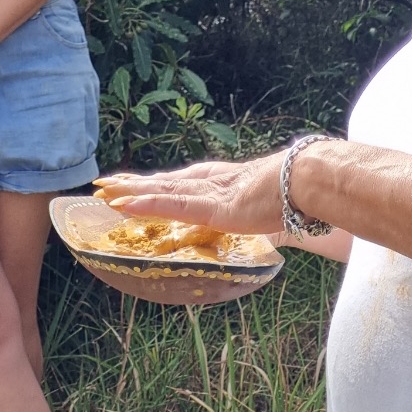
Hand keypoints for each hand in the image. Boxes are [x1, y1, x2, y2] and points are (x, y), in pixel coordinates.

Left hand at [93, 154, 285, 234]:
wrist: (307, 181)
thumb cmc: (293, 195)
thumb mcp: (266, 211)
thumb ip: (258, 219)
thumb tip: (266, 229)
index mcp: (223, 183)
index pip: (181, 182)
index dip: (155, 183)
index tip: (132, 183)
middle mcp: (211, 182)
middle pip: (164, 182)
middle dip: (133, 183)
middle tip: (103, 184)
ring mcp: (210, 193)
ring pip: (161, 190)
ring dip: (131, 191)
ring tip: (104, 191)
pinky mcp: (213, 206)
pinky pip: (173, 204)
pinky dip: (147, 203)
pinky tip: (126, 204)